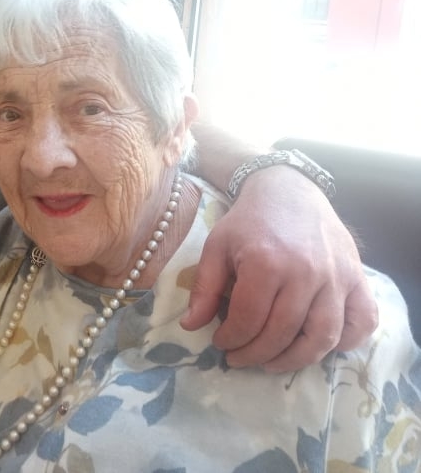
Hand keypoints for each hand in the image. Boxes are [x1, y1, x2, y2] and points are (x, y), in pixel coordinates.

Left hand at [181, 166, 377, 371]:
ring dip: (296, 359)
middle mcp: (306, 272)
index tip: (221, 344)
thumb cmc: (249, 221)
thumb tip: (190, 326)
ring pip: (323, 336)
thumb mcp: (217, 247)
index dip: (232, 339)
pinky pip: (363, 320)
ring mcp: (337, 277)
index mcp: (266, 263)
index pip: (249, 319)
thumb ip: (205, 288)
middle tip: (240, 359)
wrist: (288, 190)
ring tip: (272, 362)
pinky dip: (346, 342)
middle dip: (256, 354)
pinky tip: (320, 347)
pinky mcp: (358, 277)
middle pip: (283, 332)